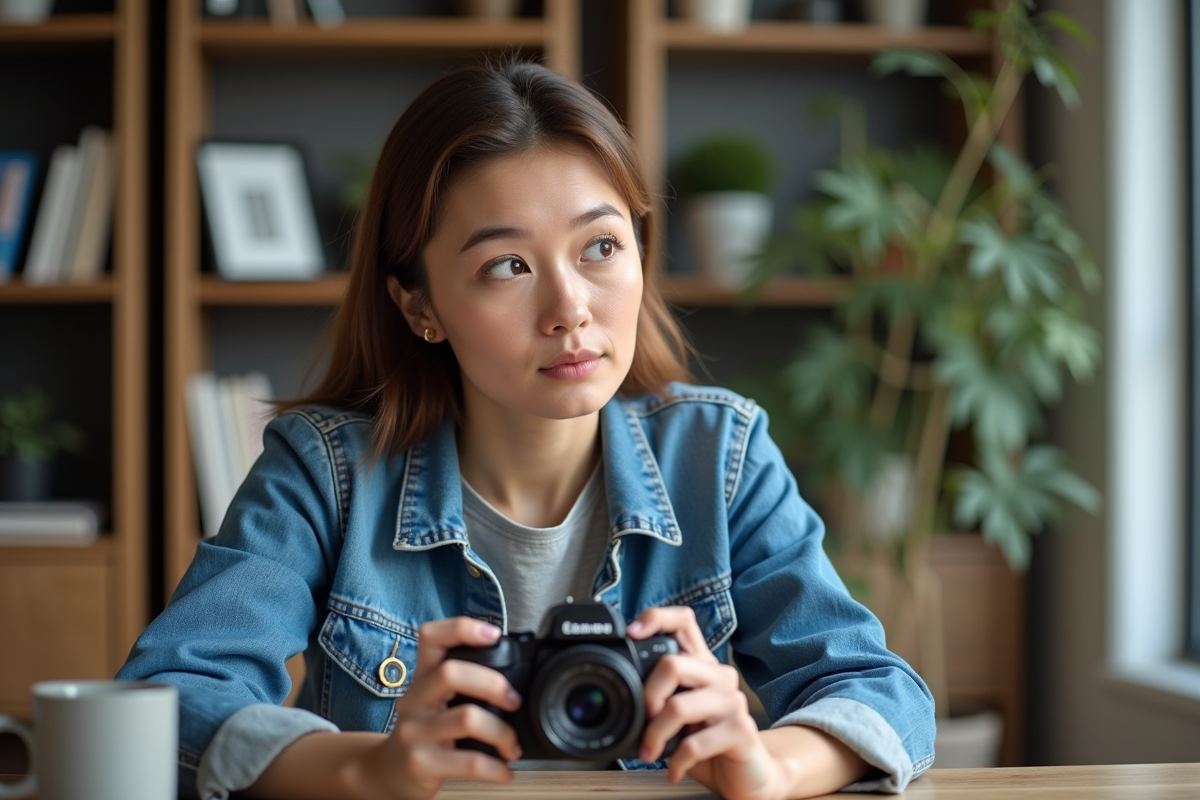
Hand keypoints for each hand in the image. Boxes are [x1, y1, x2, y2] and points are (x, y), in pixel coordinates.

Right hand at [346, 617, 522, 799]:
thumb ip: (459, 685)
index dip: (461, 628)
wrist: (386, 774)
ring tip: (512, 745)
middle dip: (492, 683)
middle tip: (514, 701)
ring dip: (501, 732)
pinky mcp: (419, 763)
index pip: (431, 637)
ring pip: (466, 718)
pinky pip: (468, 762)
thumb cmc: (421, 733)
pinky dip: (495, 768)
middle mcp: (414, 700)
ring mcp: (414, 732)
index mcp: (422, 678)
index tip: (493, 634)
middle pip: (450, 673)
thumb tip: (511, 678)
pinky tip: (504, 771)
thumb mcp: (431, 702)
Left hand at [631, 606, 790, 799]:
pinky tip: (673, 770)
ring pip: (679, 707)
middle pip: (672, 664)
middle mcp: (719, 676)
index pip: (683, 621)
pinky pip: (695, 744)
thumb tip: (620, 689)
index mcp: (702, 665)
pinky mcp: (741, 731)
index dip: (656, 619)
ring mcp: (732, 702)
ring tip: (650, 753)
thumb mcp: (681, 712)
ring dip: (655, 736)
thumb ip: (660, 694)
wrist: (749, 773)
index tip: (631, 633)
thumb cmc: (707, 740)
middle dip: (647, 695)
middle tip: (644, 720)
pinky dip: (676, 761)